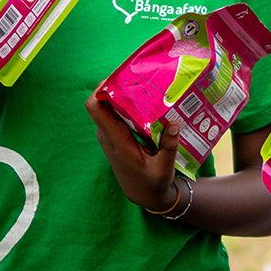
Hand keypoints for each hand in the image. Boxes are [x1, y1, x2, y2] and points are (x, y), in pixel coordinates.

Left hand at [83, 88, 180, 211]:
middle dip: (118, 85)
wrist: (143, 196)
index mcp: (116, 140)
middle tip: (140, 75)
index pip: (96, 108)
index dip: (101, 88)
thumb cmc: (152, 183)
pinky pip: (116, 115)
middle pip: (102, 102)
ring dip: (124, 94)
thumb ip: (169, 146)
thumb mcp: (164, 168)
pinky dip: (128, 105)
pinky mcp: (116, 136)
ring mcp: (111, 135)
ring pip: (110, 107)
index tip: (120, 76)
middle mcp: (108, 135)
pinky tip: (147, 102)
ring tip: (146, 85)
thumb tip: (175, 122)